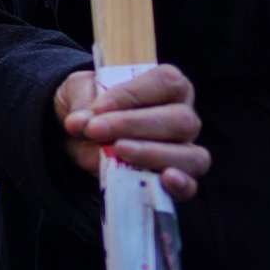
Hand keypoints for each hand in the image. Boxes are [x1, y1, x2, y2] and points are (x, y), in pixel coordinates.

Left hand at [56, 64, 208, 199]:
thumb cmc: (91, 105)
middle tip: (96, 129)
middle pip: (180, 120)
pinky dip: (181, 185)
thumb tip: (79, 122)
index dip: (134, 93)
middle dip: (134, 125)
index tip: (99, 106)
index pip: (167, 83)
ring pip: (190, 155)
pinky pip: (190, 186)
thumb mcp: (78, 92)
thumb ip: (81, 103)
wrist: (80, 137)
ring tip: (119, 150)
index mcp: (168, 86)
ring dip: (152, 153)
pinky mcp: (177, 181)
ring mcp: (185, 151)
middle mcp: (184, 118)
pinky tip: (164, 178)